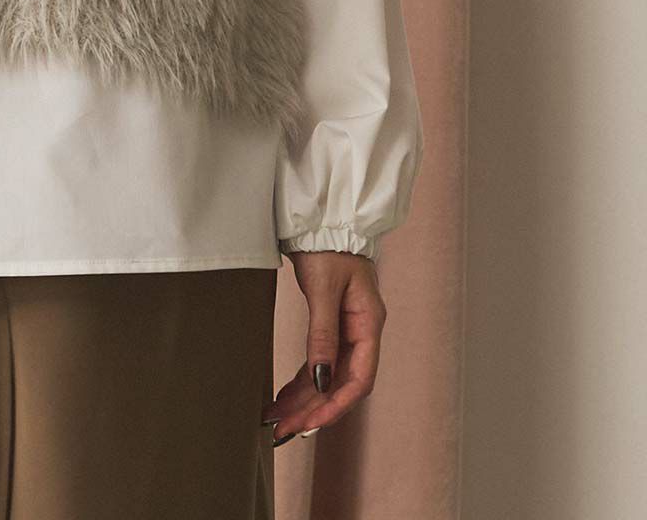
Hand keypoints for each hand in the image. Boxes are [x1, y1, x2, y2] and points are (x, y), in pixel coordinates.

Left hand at [264, 248, 385, 443]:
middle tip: (283, 431)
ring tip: (277, 420)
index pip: (359, 379)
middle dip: (313, 409)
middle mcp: (360, 332)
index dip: (335, 405)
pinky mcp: (330, 323)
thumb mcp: (323, 289)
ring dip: (304, 399)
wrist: (321, 216)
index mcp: (368, 324)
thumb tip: (321, 380)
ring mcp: (346, 329)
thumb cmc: (328, 246)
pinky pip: (318, 362)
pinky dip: (302, 381)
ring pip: (327, 376)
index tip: (310, 424)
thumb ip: (322, 334)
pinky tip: (285, 396)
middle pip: (340, 383)